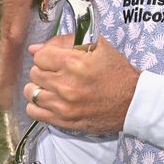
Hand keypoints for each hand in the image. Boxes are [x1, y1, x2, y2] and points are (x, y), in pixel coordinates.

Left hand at [23, 34, 140, 133]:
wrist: (133, 102)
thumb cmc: (117, 72)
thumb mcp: (98, 46)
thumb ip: (65, 42)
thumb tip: (35, 48)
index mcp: (75, 63)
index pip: (40, 56)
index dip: (47, 55)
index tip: (56, 59)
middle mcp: (66, 85)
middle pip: (34, 73)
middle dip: (44, 70)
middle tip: (57, 72)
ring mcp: (64, 106)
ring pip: (31, 92)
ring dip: (39, 87)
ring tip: (52, 86)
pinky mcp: (64, 121)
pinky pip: (34, 112)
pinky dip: (37, 105)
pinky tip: (48, 101)